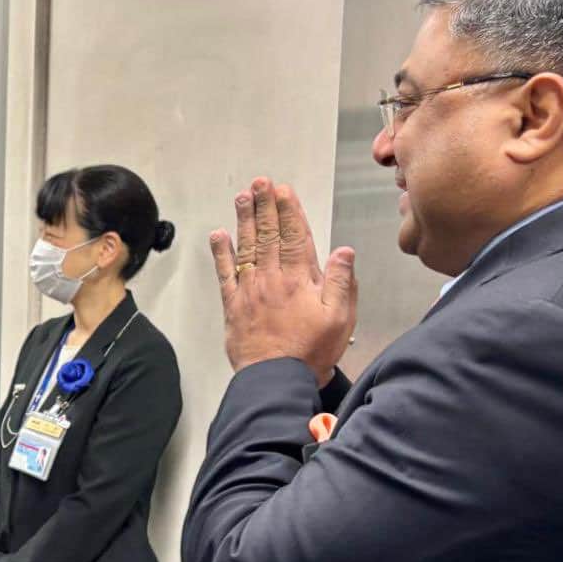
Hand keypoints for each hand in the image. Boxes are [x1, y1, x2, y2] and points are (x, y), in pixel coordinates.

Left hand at [209, 178, 356, 381]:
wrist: (277, 379)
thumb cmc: (311, 352)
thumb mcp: (340, 318)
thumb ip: (341, 281)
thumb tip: (343, 250)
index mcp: (299, 279)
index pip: (295, 236)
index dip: (290, 211)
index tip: (284, 191)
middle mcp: (272, 279)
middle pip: (269, 235)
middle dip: (265, 206)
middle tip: (260, 183)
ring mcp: (250, 290)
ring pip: (247, 247)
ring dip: (245, 220)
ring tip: (242, 197)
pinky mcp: (233, 306)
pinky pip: (225, 273)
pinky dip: (221, 253)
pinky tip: (218, 235)